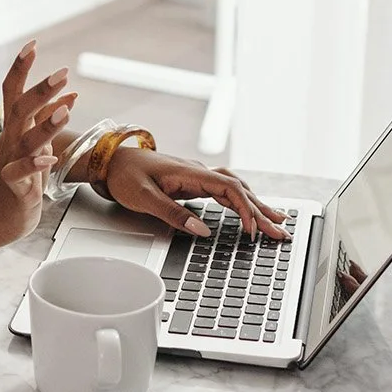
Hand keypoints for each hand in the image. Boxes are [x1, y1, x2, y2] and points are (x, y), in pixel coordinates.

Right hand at [0, 43, 76, 245]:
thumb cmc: (19, 176)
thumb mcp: (36, 144)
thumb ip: (49, 118)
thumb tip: (70, 93)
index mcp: (15, 126)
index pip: (13, 90)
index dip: (21, 67)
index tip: (32, 44)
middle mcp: (10, 140)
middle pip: (21, 109)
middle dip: (40, 90)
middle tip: (62, 73)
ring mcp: (10, 161)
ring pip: (27, 140)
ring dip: (45, 126)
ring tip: (65, 112)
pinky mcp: (14, 185)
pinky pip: (21, 173)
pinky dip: (34, 165)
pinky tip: (48, 159)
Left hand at [104, 150, 287, 238]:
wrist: (109, 160)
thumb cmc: (124, 176)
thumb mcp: (144, 198)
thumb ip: (173, 214)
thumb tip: (202, 231)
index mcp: (189, 173)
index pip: (229, 189)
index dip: (246, 210)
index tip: (254, 231)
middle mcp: (198, 172)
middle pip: (238, 190)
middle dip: (262, 211)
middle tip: (281, 231)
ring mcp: (196, 176)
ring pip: (234, 189)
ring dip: (255, 205)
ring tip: (276, 221)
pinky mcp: (192, 182)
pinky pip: (224, 191)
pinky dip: (241, 201)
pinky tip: (249, 210)